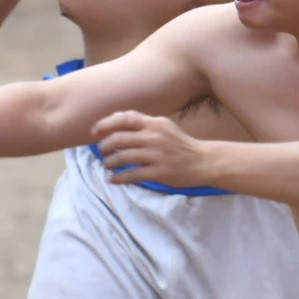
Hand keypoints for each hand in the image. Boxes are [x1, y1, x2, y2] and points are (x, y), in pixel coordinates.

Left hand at [91, 112, 216, 187]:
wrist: (204, 161)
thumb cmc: (179, 144)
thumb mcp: (164, 127)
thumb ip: (141, 123)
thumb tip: (113, 118)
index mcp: (155, 124)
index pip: (124, 118)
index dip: (105, 124)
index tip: (94, 132)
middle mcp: (154, 137)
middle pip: (118, 139)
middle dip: (104, 147)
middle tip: (102, 152)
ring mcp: (157, 155)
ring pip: (121, 158)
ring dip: (109, 163)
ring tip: (108, 165)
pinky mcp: (159, 172)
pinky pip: (131, 175)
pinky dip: (118, 178)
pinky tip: (113, 179)